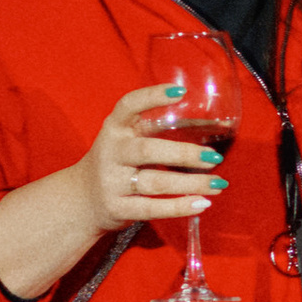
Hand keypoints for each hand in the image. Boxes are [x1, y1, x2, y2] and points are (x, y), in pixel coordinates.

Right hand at [82, 81, 232, 229]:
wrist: (83, 199)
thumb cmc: (118, 162)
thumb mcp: (128, 139)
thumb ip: (158, 130)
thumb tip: (214, 126)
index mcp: (114, 128)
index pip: (129, 105)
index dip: (152, 97)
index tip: (180, 92)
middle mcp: (111, 152)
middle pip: (148, 150)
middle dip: (184, 154)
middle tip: (214, 157)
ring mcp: (112, 181)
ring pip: (155, 182)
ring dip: (191, 184)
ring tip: (218, 182)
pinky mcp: (117, 208)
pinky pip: (152, 209)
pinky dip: (180, 207)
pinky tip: (202, 203)